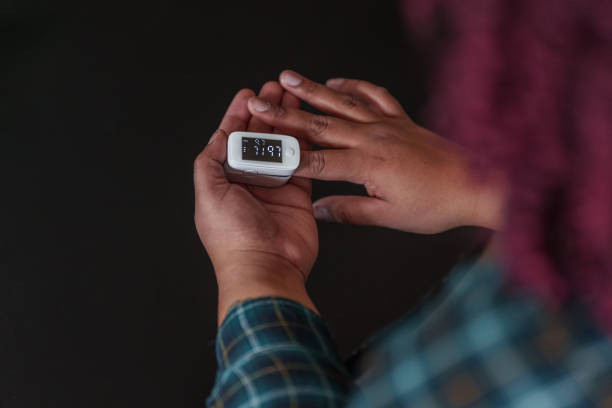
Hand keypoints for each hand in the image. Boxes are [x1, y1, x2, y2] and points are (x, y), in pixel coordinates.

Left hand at [194, 82, 317, 323]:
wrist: (266, 267)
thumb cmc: (233, 237)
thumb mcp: (208, 194)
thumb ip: (209, 161)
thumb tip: (218, 136)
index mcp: (224, 180)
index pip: (230, 139)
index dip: (237, 115)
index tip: (246, 95)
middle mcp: (249, 182)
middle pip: (258, 138)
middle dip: (265, 112)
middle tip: (274, 89)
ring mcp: (274, 187)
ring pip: (281, 147)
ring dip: (286, 122)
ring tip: (293, 98)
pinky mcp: (298, 195)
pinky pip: (302, 164)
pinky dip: (304, 145)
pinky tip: (307, 126)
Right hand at [245, 70, 506, 233]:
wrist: (478, 184)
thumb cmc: (436, 204)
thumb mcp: (390, 216)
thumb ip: (350, 211)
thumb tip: (318, 210)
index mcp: (367, 164)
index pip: (317, 159)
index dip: (286, 154)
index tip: (261, 147)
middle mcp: (373, 137)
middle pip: (321, 124)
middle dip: (286, 114)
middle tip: (261, 102)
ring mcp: (388, 124)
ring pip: (343, 103)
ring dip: (313, 90)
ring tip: (289, 79)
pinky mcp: (401, 119)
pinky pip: (374, 95)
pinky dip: (354, 85)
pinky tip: (338, 81)